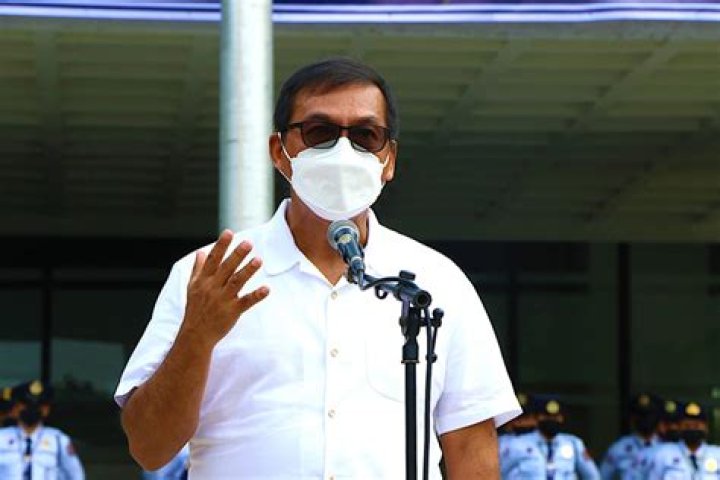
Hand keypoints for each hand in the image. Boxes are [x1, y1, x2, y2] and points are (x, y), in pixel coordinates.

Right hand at [181, 229, 269, 347]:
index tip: (229, 233)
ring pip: (236, 282)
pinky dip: (256, 295)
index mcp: (203, 280)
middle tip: (248, 243)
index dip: (221, 246)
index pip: (213, 259)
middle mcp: (212, 288)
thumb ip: (198, 269)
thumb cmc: (195, 309)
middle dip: (237, 255)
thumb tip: (201, 252)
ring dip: (248, 271)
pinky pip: (246, 302)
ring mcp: (223, 300)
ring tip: (259, 260)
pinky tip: (266, 289)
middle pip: (226, 268)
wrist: (196, 334)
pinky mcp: (232, 312)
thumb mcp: (192, 287)